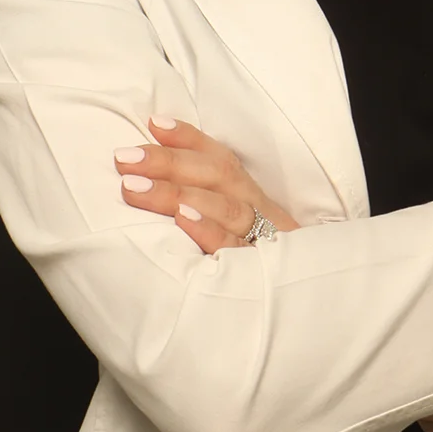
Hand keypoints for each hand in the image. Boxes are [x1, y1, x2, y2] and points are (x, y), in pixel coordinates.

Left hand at [115, 116, 300, 253]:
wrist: (308, 307)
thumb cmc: (254, 260)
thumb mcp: (234, 225)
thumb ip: (202, 200)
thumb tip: (154, 166)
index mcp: (251, 197)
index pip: (221, 159)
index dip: (189, 139)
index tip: (154, 124)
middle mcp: (259, 211)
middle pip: (219, 176)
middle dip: (168, 163)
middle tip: (124, 160)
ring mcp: (262, 240)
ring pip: (225, 208)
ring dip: (177, 193)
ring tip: (137, 187)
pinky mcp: (259, 271)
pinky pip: (234, 248)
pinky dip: (209, 230)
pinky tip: (182, 219)